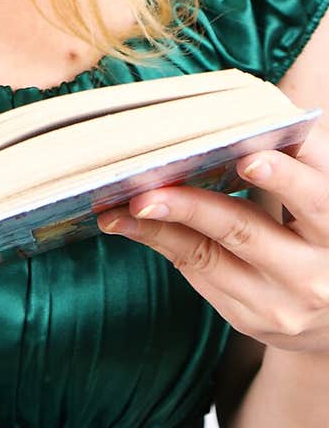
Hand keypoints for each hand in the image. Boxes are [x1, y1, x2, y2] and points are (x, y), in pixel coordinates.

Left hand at [96, 126, 328, 352]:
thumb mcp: (323, 197)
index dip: (283, 178)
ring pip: (208, 256)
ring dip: (157, 227)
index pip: (315, 199)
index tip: (248, 159)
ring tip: (119, 207)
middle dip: (192, 207)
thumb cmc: (321, 233)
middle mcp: (314, 271)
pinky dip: (161, 243)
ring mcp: (280, 302)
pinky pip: (199, 274)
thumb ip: (300, 158)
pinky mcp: (250, 318)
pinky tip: (129, 224)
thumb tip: (251, 109)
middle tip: (146, 193)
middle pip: (246, 231)